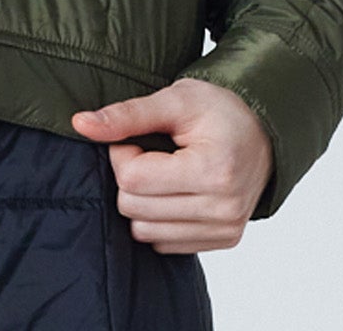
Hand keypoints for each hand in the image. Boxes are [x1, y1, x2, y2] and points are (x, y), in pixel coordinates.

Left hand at [70, 76, 272, 252]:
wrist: (263, 129)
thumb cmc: (219, 109)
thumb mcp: (174, 99)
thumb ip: (127, 114)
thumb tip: (80, 124)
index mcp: (212, 172)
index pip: (132, 180)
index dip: (122, 153)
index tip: (137, 136)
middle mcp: (222, 209)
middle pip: (134, 209)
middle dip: (129, 178)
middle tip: (149, 152)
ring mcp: (224, 229)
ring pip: (145, 233)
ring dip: (142, 201)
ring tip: (163, 171)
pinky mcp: (224, 240)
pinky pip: (165, 244)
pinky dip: (158, 219)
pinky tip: (173, 191)